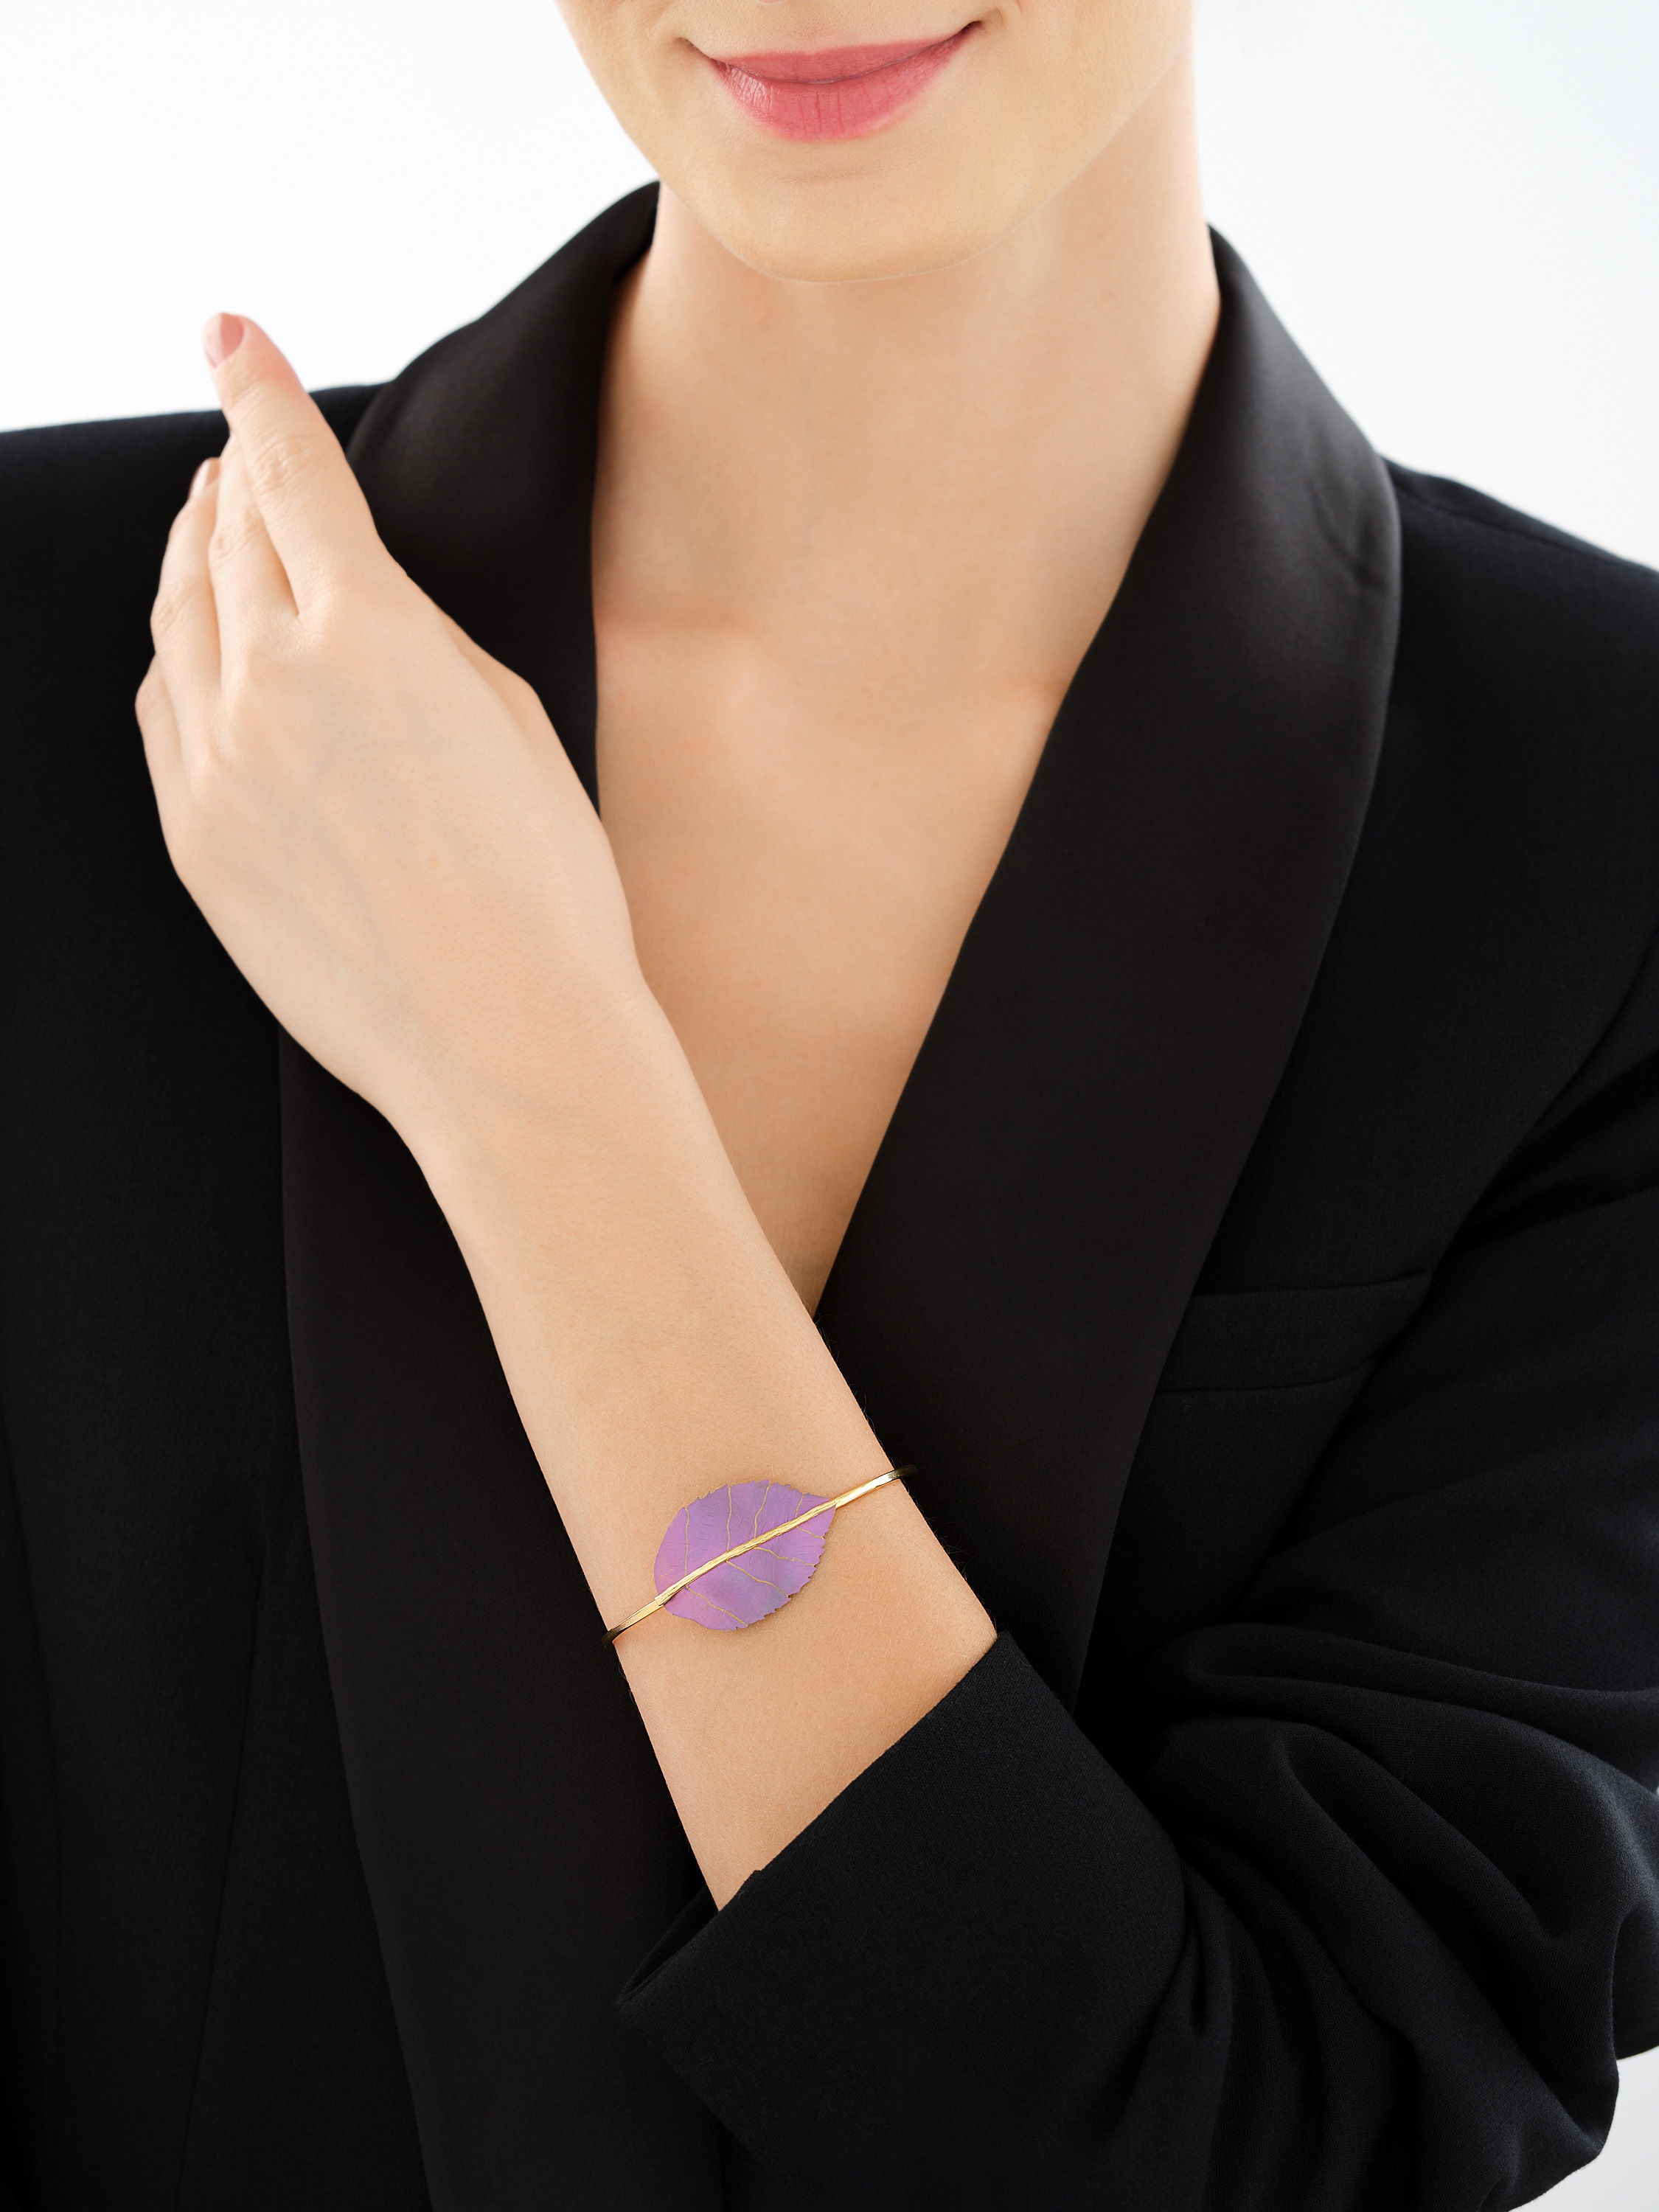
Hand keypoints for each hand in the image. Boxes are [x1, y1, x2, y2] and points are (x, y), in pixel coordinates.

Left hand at [138, 315, 648, 1144]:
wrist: (506, 1047)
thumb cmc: (545, 891)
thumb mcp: (512, 719)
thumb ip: (415, 636)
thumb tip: (352, 596)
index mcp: (370, 636)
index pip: (290, 475)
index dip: (257, 390)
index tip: (228, 334)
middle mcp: (271, 685)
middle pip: (226, 534)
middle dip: (233, 473)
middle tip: (237, 441)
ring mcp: (216, 767)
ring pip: (178, 616)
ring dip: (195, 553)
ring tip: (211, 523)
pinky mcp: (194, 838)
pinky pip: (161, 707)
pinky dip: (177, 651)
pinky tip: (196, 640)